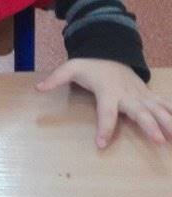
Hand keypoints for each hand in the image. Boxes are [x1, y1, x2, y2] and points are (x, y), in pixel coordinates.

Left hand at [36, 58, 171, 148]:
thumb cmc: (90, 65)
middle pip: (140, 111)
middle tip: (158, 141)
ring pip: (158, 109)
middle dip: (150, 126)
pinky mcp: (148, 95)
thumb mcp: (70, 68)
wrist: (111, 52)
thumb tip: (37, 88)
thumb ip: (55, 78)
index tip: (101, 144)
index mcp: (108, 91)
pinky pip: (165, 104)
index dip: (104, 127)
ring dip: (170, 122)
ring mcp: (141, 94)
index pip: (106, 112)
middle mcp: (128, 94)